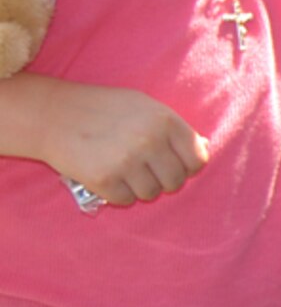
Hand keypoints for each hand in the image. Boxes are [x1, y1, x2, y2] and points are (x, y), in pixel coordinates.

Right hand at [46, 84, 208, 205]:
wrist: (52, 114)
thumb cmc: (103, 109)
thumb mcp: (144, 106)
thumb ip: (172, 128)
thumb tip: (201, 149)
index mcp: (164, 120)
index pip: (197, 159)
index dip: (187, 166)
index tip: (174, 165)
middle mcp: (149, 141)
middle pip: (176, 181)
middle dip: (163, 180)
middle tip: (145, 170)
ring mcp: (126, 161)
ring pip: (151, 193)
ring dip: (139, 187)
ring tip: (124, 171)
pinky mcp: (104, 180)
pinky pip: (125, 200)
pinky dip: (118, 194)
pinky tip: (108, 177)